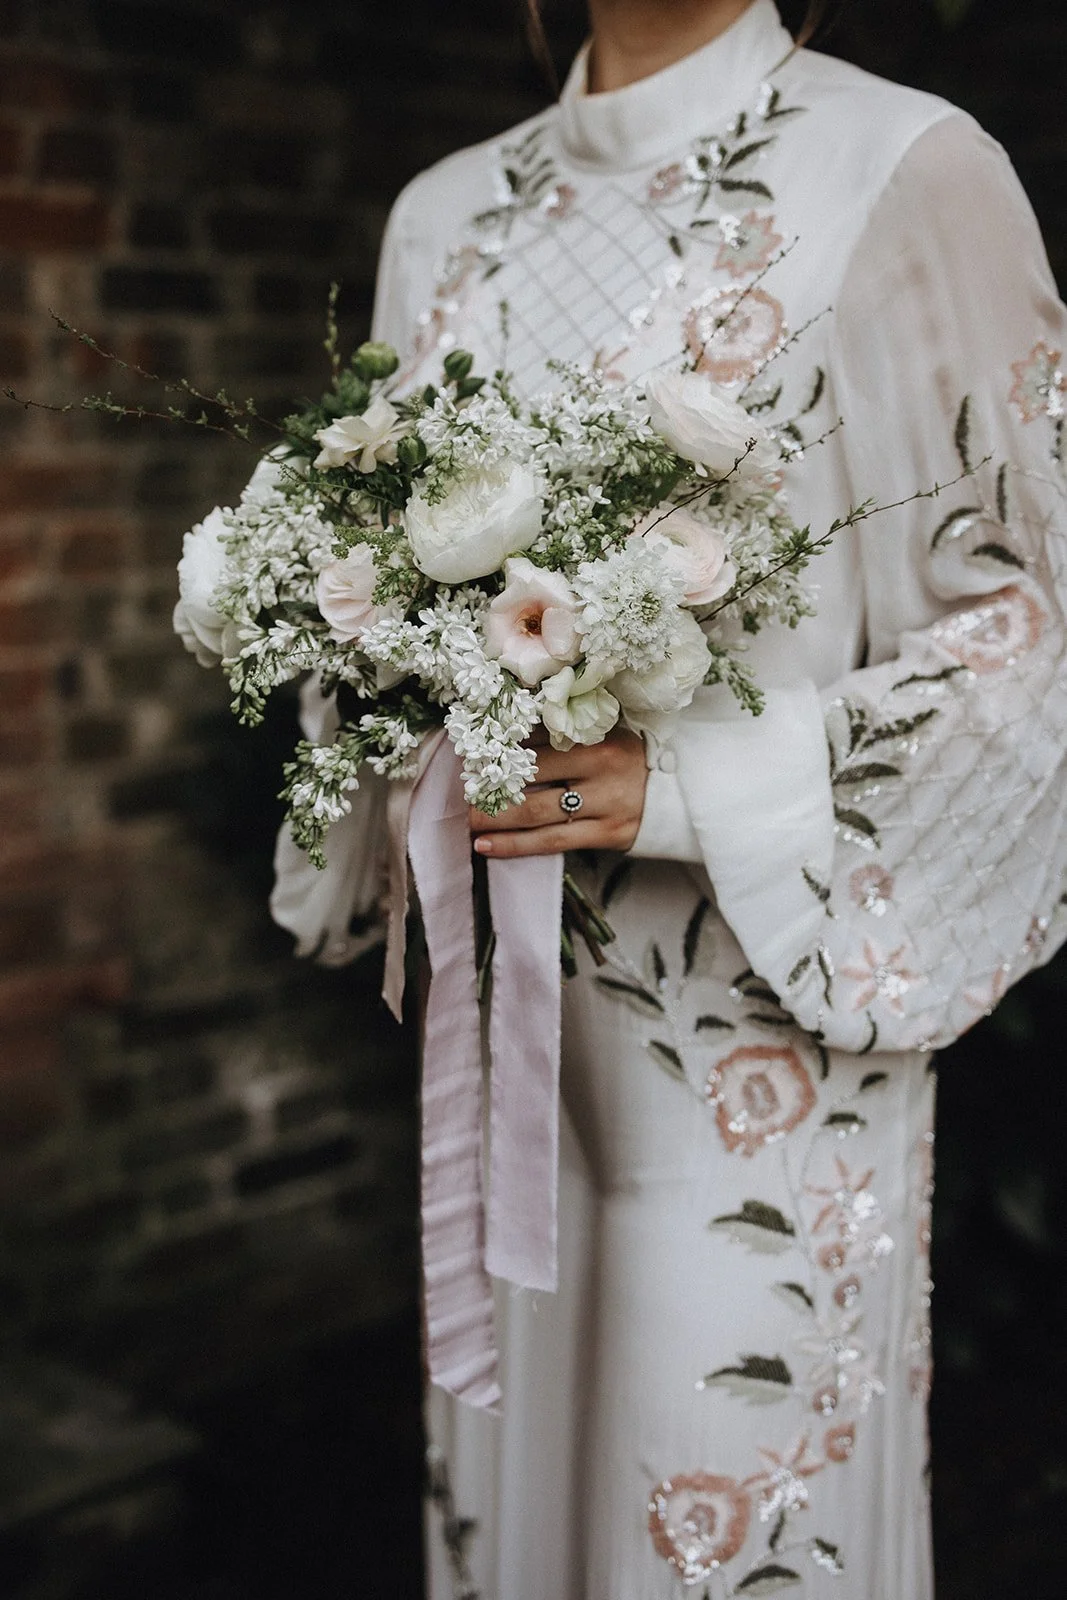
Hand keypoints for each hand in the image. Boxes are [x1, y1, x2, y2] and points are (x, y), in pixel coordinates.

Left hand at [470, 726, 647, 856]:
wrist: (680, 793)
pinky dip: (514, 845)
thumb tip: (507, 723)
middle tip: (455, 787)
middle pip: (533, 774)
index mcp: (598, 735)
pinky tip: (484, 846)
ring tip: (463, 819)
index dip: (500, 745)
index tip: (468, 749)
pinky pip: (551, 842)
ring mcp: (605, 804)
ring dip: (495, 816)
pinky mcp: (606, 835)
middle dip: (490, 782)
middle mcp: (602, 767)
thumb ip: (563, 729)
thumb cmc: (630, 758)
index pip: (538, 737)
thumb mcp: (604, 733)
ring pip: (537, 812)